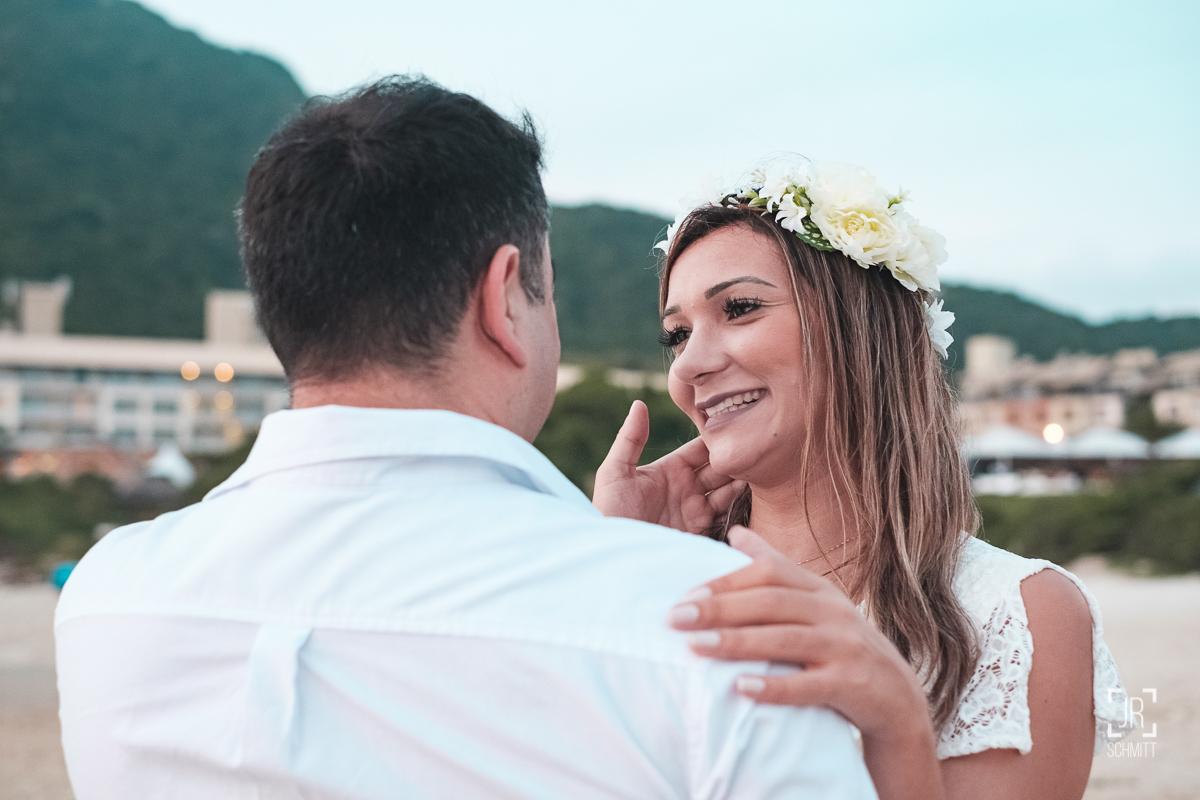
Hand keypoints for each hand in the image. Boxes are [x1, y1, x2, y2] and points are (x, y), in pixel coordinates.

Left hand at [592, 400, 744, 534]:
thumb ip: (629, 439)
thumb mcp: (613, 474)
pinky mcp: (703, 534)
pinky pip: (728, 517)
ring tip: (758, 470)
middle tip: (753, 449)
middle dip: (735, 459)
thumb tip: (639, 403)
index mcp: (670, 470)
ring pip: (729, 490)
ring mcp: (697, 512)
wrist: (614, 559)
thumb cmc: (608, 513)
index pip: (702, 448)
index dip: (718, 438)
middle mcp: (687, 489)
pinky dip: (740, 507)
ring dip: (742, 481)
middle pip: (721, 468)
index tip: (736, 425)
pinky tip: (752, 496)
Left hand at [669, 526, 944, 799]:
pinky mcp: (853, 685)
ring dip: (737, 643)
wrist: (898, 702)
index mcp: (819, 589)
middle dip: (720, 609)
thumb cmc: (842, 650)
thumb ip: (777, 570)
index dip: (727, 580)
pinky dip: (774, 686)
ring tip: (696, 648)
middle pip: (771, 602)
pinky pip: (809, 685)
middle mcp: (834, 612)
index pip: (770, 572)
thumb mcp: (814, 604)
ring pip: (786, 640)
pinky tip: (741, 688)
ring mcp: (846, 648)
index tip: (685, 595)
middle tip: (676, 619)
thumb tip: (734, 532)